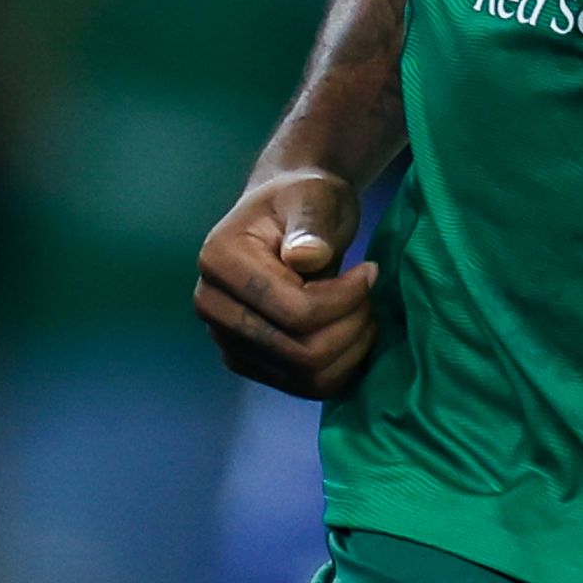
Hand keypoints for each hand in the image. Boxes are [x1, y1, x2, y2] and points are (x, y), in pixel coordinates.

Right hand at [197, 166, 382, 399]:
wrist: (288, 215)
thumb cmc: (303, 200)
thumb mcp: (314, 196)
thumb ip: (311, 223)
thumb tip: (305, 257)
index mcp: (219, 261)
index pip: (293, 310)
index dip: (345, 298)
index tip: (370, 271)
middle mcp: (211, 306)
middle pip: (298, 351)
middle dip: (350, 327)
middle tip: (371, 297)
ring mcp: (226, 340)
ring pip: (304, 376)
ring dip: (349, 350)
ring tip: (364, 313)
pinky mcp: (248, 360)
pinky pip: (303, 386)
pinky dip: (340, 368)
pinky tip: (353, 334)